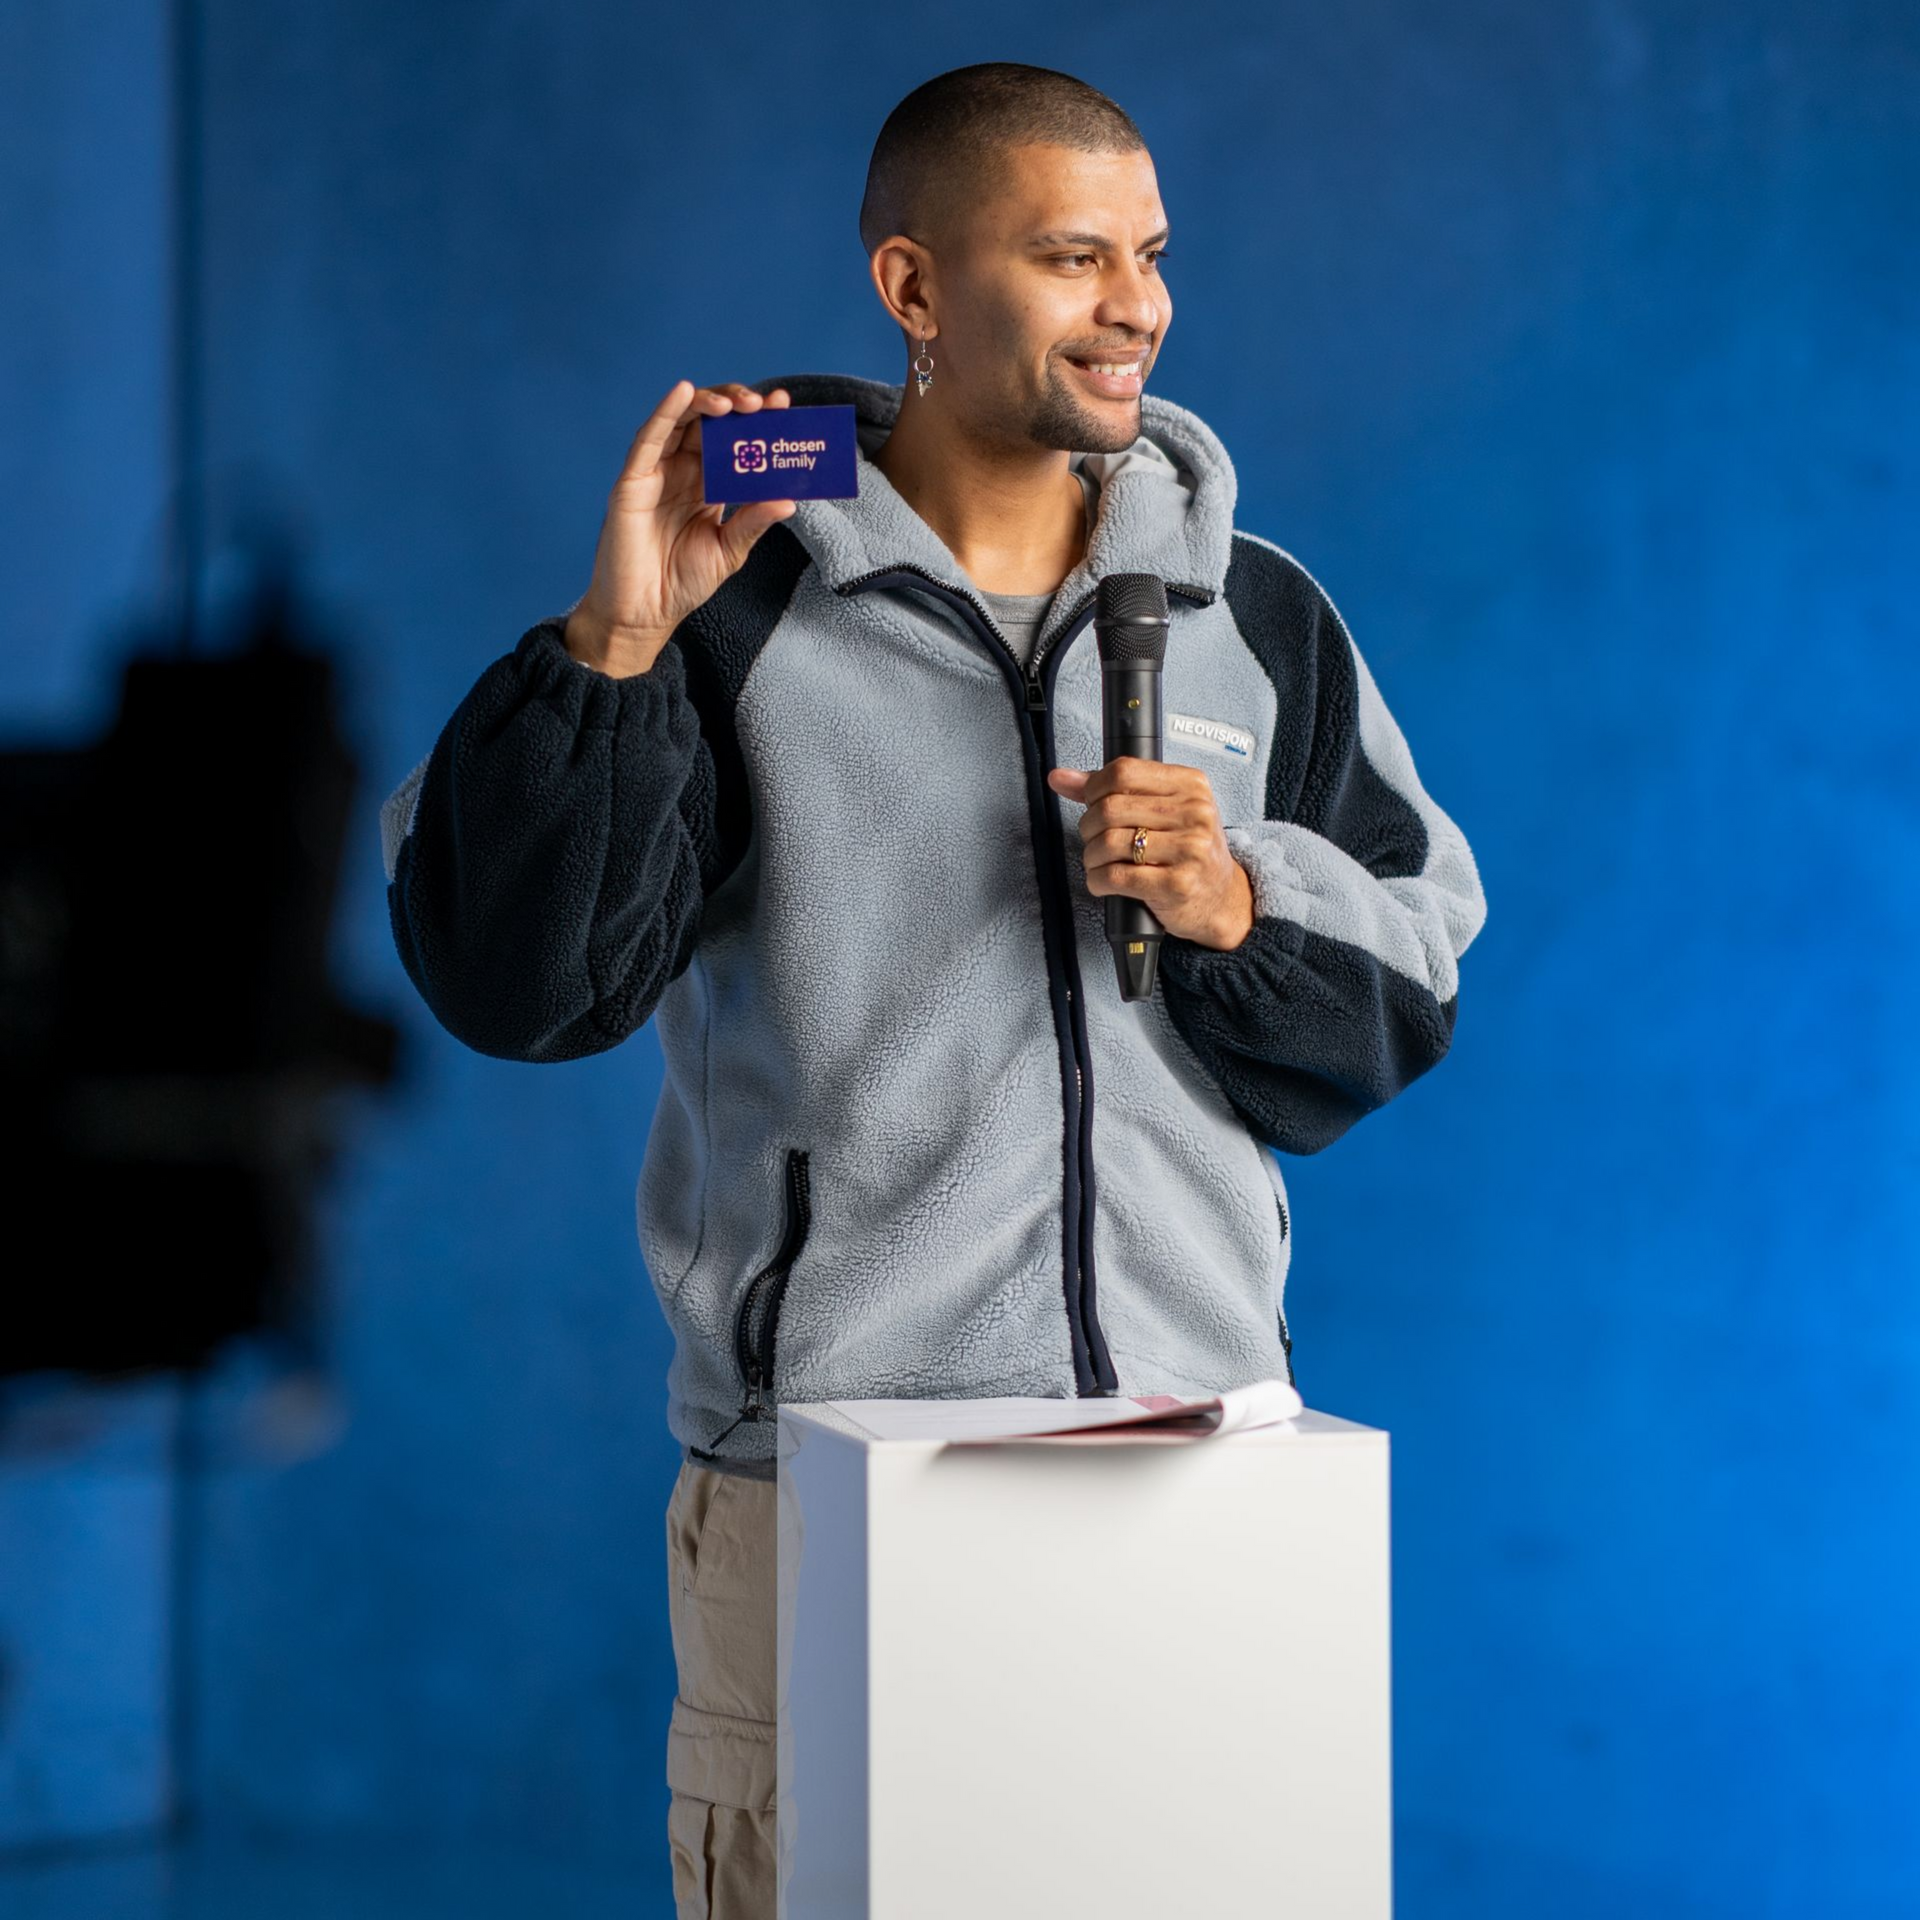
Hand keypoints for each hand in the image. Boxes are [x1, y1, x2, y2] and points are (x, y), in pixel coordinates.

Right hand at [564, 379, 796, 677]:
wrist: (644, 613)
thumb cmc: (682, 582)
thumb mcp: (729, 550)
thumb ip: (754, 522)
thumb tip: (790, 500)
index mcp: (709, 484)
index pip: (735, 441)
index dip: (758, 422)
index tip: (784, 407)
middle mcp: (683, 471)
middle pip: (710, 423)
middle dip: (738, 407)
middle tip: (765, 404)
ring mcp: (657, 472)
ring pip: (681, 421)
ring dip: (707, 404)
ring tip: (735, 404)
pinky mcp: (633, 480)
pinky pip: (649, 438)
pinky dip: (665, 412)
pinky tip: (683, 392)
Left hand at [1046, 757, 1255, 950]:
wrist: (1220, 898)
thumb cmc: (1188, 850)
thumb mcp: (1164, 809)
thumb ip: (1112, 789)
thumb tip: (1061, 777)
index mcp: (1191, 785)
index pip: (1124, 771)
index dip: (1094, 788)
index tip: (1091, 803)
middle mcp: (1195, 813)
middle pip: (1111, 807)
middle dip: (1089, 826)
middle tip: (1093, 838)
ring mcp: (1189, 850)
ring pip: (1109, 842)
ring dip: (1091, 856)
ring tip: (1098, 861)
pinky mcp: (1177, 885)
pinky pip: (1116, 877)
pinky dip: (1097, 881)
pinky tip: (1103, 881)